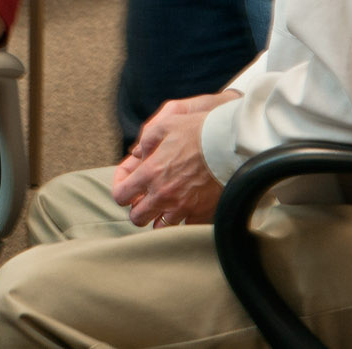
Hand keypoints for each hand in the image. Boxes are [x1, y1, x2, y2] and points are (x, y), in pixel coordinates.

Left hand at [111, 90, 239, 227]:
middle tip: (145, 198)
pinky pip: (185, 227)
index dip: (120, 189)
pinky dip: (182, 221)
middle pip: (137, 218)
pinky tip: (185, 208)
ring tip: (165, 204)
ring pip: (160, 227)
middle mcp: (163, 194)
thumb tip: (137, 155)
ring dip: (159, 217)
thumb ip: (145, 142)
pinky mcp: (202, 213)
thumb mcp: (165, 125)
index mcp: (150, 172)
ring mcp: (183, 207)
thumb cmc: (197, 130)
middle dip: (137, 209)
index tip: (127, 184)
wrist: (231, 143)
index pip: (121, 195)